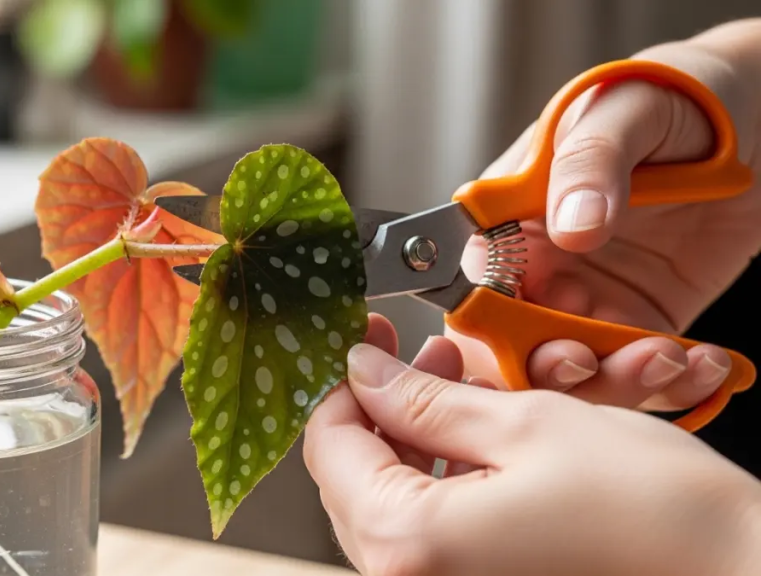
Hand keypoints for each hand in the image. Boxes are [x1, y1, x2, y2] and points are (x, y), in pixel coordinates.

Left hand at [304, 316, 760, 575]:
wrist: (733, 573)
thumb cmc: (651, 511)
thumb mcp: (523, 425)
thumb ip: (423, 400)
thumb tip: (363, 370)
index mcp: (409, 543)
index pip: (328, 447)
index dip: (343, 381)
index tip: (368, 338)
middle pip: (352, 477)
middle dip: (380, 405)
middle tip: (417, 353)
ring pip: (389, 500)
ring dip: (412, 435)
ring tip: (457, 383)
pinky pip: (428, 531)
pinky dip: (439, 476)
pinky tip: (476, 437)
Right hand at [451, 20, 760, 411]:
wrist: (757, 116)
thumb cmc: (673, 97)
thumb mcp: (625, 109)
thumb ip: (590, 162)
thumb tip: (571, 228)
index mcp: (510, 217)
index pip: (474, 283)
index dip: (489, 322)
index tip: (531, 337)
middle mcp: (539, 267)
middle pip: (510, 344)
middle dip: (546, 368)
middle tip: (590, 360)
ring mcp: (588, 300)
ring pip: (574, 373)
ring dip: (615, 383)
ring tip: (670, 359)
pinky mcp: (641, 322)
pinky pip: (640, 374)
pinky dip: (671, 386)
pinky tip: (704, 364)